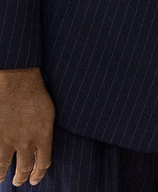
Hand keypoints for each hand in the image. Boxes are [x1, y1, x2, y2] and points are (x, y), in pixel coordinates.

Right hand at [0, 68, 54, 185]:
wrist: (17, 81)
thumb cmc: (35, 93)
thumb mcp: (48, 115)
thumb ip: (44, 132)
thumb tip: (41, 146)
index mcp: (44, 136)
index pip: (43, 162)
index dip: (39, 174)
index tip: (35, 179)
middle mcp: (26, 142)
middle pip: (24, 167)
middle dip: (21, 177)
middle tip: (19, 181)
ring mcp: (7, 139)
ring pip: (3, 166)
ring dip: (1, 175)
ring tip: (1, 179)